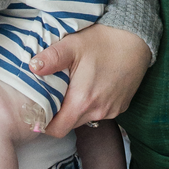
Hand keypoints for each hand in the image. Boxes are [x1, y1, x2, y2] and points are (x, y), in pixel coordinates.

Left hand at [32, 24, 151, 134]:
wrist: (137, 38)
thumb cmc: (103, 40)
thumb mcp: (73, 44)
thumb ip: (51, 58)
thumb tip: (31, 67)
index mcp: (82, 100)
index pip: (57, 129)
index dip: (44, 124)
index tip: (36, 112)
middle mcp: (98, 111)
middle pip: (69, 124)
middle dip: (58, 115)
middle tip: (50, 96)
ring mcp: (112, 110)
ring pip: (84, 118)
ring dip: (75, 109)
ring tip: (70, 89)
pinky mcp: (121, 106)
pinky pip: (100, 112)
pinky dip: (91, 104)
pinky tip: (90, 86)